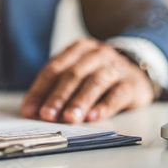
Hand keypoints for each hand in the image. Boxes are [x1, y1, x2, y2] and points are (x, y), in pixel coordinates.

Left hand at [20, 38, 153, 122]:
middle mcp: (97, 54)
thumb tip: (32, 111)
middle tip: (47, 115)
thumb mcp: (77, 75)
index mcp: (78, 49)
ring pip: (94, 83)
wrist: (138, 72)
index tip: (29, 110)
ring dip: (79, 102)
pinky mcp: (132, 84)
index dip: (40, 90)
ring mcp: (116, 67)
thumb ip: (55, 89)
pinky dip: (104, 107)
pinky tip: (93, 117)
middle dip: (58, 97)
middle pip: (73, 75)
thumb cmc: (98, 76)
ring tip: (69, 118)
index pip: (54, 69)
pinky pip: (117, 94)